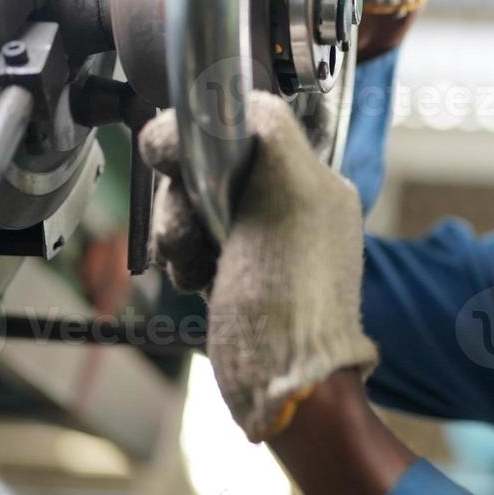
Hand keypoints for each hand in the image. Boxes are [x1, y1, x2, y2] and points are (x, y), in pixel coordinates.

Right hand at [139, 93, 377, 441]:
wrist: (289, 388)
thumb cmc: (294, 299)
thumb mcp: (289, 193)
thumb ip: (262, 131)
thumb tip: (213, 107)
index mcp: (315, 180)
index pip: (246, 121)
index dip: (204, 134)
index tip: (180, 160)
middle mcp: (292, 203)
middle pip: (207, 163)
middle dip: (186, 196)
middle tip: (197, 232)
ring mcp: (260, 239)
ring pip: (189, 202)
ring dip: (179, 229)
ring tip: (197, 266)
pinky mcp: (233, 272)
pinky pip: (188, 239)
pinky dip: (182, 255)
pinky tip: (196, 280)